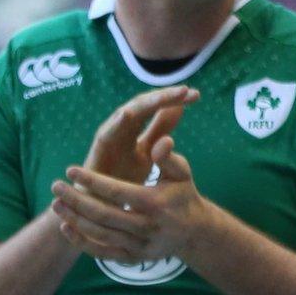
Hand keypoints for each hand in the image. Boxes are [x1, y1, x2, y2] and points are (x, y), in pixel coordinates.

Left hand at [53, 128, 217, 263]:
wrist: (194, 233)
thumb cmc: (182, 195)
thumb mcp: (181, 173)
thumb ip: (168, 157)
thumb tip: (159, 141)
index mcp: (155, 203)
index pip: (116, 191)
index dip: (91, 181)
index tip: (70, 170)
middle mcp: (146, 226)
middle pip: (102, 214)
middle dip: (76, 200)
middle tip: (55, 186)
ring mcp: (139, 245)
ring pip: (99, 233)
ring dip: (74, 219)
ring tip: (56, 203)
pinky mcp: (132, 258)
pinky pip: (102, 253)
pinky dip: (81, 242)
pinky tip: (65, 227)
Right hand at [80, 85, 196, 183]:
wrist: (101, 203)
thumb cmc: (122, 176)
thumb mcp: (149, 151)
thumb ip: (160, 129)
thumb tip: (179, 107)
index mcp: (135, 125)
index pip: (156, 105)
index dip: (174, 99)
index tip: (197, 96)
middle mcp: (121, 126)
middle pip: (143, 104)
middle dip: (164, 96)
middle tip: (185, 91)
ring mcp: (109, 135)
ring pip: (126, 112)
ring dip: (144, 104)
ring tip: (164, 97)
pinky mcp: (98, 150)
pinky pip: (106, 133)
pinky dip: (116, 122)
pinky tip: (128, 114)